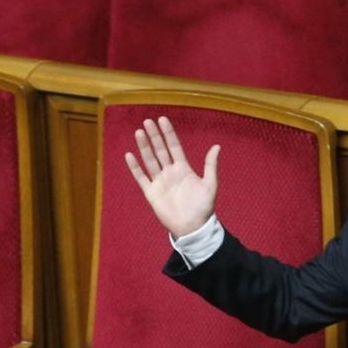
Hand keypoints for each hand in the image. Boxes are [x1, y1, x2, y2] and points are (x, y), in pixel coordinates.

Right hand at [125, 116, 219, 238]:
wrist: (192, 227)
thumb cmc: (203, 207)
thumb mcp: (210, 184)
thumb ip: (210, 165)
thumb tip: (217, 146)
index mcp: (183, 169)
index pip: (174, 147)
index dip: (168, 133)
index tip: (162, 119)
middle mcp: (170, 172)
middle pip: (160, 150)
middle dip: (154, 136)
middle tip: (147, 121)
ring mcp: (159, 182)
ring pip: (150, 160)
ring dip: (144, 146)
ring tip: (139, 132)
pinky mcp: (151, 192)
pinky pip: (141, 177)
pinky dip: (135, 167)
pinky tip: (129, 155)